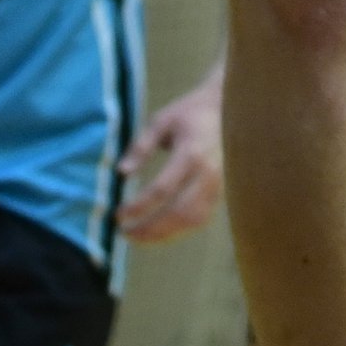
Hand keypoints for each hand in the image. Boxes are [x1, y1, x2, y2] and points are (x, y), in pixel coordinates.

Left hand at [117, 71, 224, 243]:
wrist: (226, 108)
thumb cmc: (189, 113)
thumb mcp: (161, 121)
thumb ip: (141, 146)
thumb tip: (122, 173)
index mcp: (190, 152)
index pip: (162, 189)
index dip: (139, 206)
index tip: (119, 214)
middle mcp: (207, 173)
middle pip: (178, 212)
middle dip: (150, 229)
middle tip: (125, 233)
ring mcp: (217, 185)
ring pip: (191, 220)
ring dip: (164, 235)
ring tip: (139, 237)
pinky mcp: (220, 192)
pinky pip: (200, 218)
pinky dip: (179, 230)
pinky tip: (160, 231)